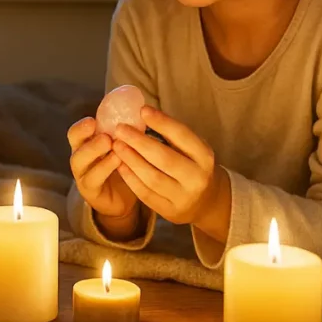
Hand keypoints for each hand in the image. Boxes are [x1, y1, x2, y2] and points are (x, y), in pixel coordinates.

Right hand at [67, 117, 138, 219]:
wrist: (123, 199)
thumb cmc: (123, 167)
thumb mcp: (123, 148)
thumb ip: (125, 132)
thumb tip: (142, 109)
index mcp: (86, 144)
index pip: (76, 132)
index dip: (82, 126)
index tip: (93, 120)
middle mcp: (80, 157)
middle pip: (74, 143)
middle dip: (86, 137)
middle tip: (105, 134)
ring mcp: (83, 174)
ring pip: (80, 161)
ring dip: (95, 151)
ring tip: (112, 145)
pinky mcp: (90, 191)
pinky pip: (93, 178)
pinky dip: (104, 168)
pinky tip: (119, 162)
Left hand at [112, 106, 220, 225]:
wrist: (205, 201)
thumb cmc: (191, 165)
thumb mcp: (190, 148)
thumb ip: (170, 134)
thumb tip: (141, 112)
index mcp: (205, 156)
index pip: (183, 136)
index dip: (162, 122)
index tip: (142, 110)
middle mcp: (197, 178)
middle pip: (165, 158)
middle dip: (140, 142)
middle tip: (120, 128)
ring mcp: (184, 197)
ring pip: (153, 178)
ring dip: (131, 160)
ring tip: (116, 145)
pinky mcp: (170, 211)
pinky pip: (146, 194)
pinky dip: (130, 178)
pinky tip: (120, 164)